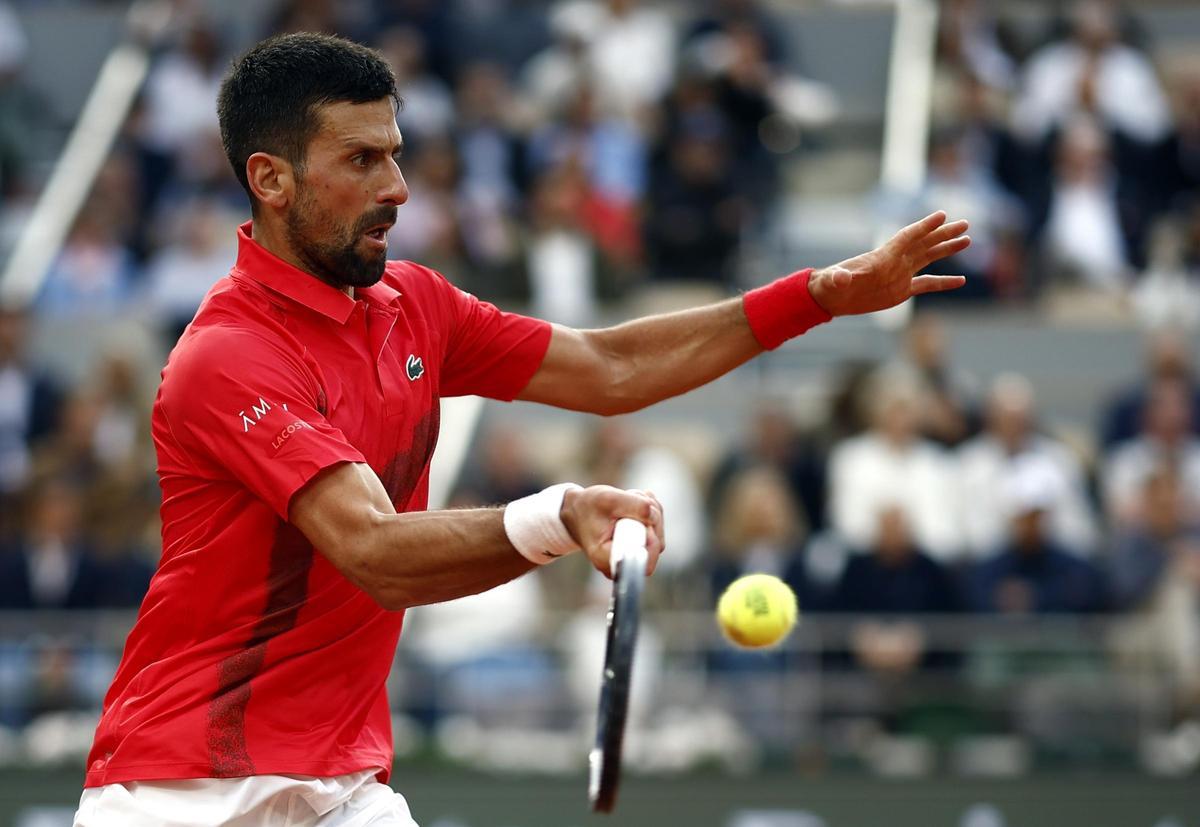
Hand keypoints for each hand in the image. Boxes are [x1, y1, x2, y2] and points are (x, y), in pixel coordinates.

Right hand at [559, 485, 664, 577]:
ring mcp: (628, 558)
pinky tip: (637, 504)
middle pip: (655, 547)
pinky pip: (655, 534)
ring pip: (657, 538)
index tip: (640, 517)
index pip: (642, 561)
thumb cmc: (588, 506)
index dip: (649, 536)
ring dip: (652, 513)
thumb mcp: (608, 498)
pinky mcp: (635, 549)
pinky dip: (651, 516)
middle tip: (637, 498)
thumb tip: (654, 516)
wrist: (578, 511)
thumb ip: (633, 505)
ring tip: (633, 498)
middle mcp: (619, 564)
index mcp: (605, 558)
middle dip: (652, 518)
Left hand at [807, 211, 969, 316]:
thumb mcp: (833, 281)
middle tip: (965, 223)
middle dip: (944, 233)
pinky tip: (961, 281)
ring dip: (947, 249)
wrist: (831, 297)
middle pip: (924, 243)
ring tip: (967, 240)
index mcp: (882, 256)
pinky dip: (944, 283)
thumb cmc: (829, 285)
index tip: (941, 215)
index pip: (906, 237)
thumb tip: (840, 277)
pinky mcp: (901, 290)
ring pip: (929, 257)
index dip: (923, 226)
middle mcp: (895, 261)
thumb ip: (838, 278)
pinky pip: (927, 284)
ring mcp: (900, 274)